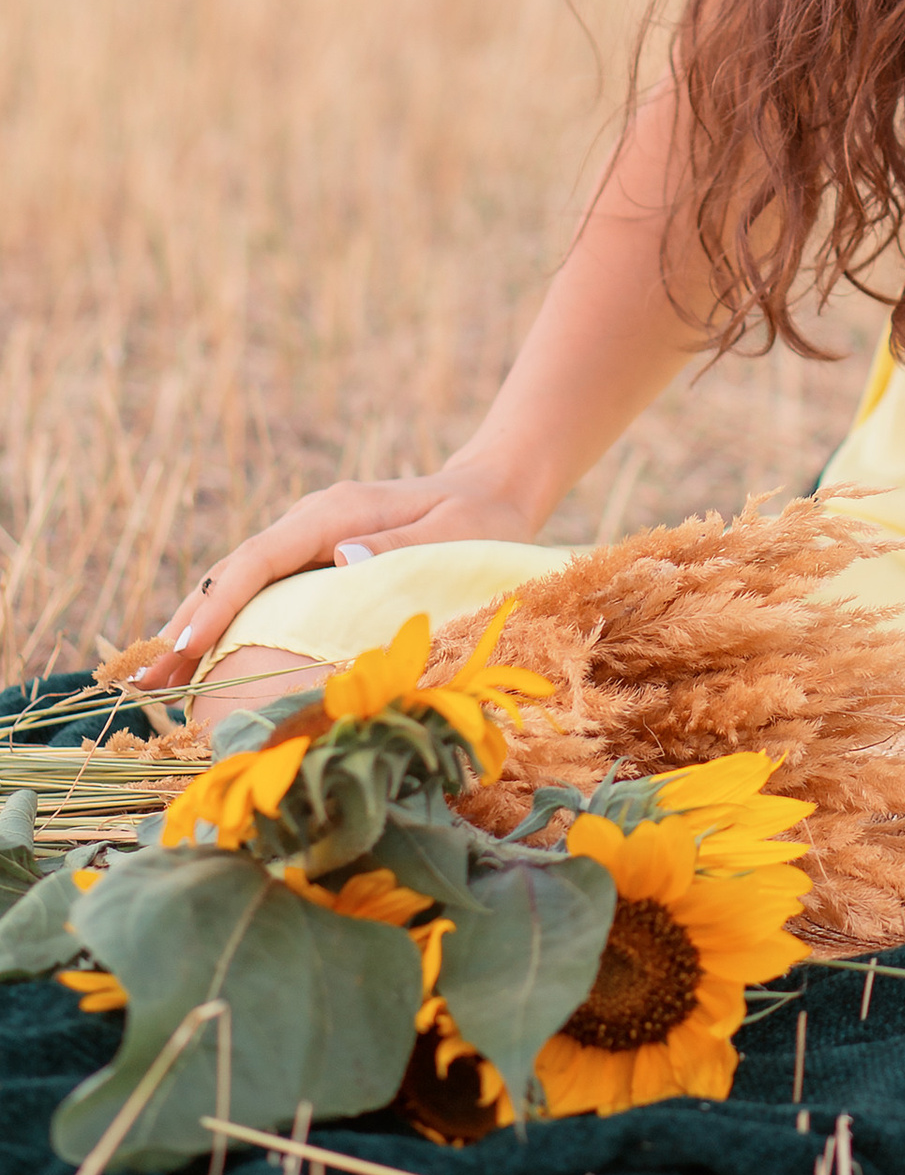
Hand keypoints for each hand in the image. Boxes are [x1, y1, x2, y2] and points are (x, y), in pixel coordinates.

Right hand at [128, 459, 543, 693]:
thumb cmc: (481, 517)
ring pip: (239, 584)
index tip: (184, 645)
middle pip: (233, 573)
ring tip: (155, 687)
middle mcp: (311, 521)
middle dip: (187, 626)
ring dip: (197, 630)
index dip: (218, 602)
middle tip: (143, 684)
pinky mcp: (314, 558)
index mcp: (335, 512)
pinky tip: (202, 665)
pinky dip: (227, 626)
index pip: (260, 558)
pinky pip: (260, 592)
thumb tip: (339, 559)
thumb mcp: (458, 531)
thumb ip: (403, 545)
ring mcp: (309, 538)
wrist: (492, 488)